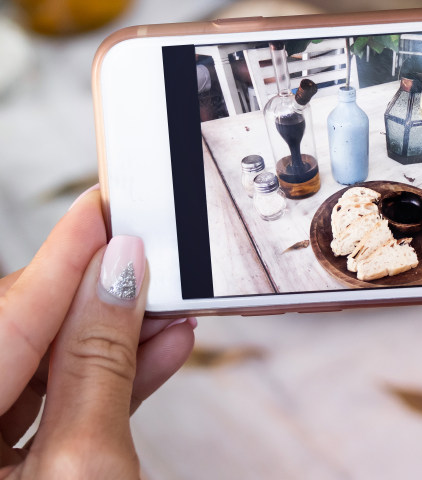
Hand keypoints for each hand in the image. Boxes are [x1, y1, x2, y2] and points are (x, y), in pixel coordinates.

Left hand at [0, 188, 194, 477]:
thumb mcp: (89, 468)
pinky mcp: (11, 476)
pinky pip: (47, 412)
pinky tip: (154, 352)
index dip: (59, 259)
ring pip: (36, 372)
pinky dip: (100, 384)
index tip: (101, 208)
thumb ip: (99, 362)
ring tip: (166, 310)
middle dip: (86, 298)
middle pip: (15, 336)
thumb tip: (117, 272)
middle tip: (142, 259)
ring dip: (105, 340)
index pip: (3, 317)